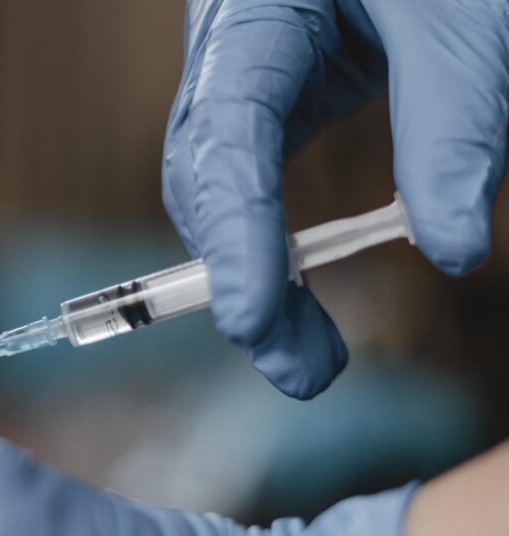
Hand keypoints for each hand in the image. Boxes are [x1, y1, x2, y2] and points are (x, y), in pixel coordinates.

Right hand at [163, 0, 508, 397]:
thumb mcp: (459, 16)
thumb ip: (454, 122)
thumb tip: (454, 249)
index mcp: (252, 13)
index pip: (226, 132)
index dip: (234, 232)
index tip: (255, 321)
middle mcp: (225, 50)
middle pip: (205, 179)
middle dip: (244, 280)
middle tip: (305, 371)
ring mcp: (238, 77)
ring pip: (217, 191)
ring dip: (255, 277)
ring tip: (308, 355)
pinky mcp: (267, 96)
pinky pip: (246, 180)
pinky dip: (268, 244)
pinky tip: (295, 288)